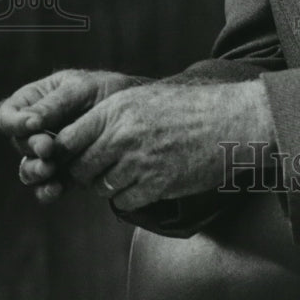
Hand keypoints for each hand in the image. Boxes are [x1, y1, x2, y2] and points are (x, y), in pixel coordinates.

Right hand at [0, 69, 142, 201]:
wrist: (137, 114)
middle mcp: (36, 130)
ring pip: (29, 169)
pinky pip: (46, 186)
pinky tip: (56, 189)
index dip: (14, 122)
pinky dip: (47, 190)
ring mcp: (49, 154)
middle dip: (32, 147)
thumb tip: (28, 123)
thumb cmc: (107, 91)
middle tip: (48, 148)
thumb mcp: (82, 88)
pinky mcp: (64, 173)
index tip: (33, 125)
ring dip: (36, 171)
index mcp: (34, 102)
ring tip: (50, 168)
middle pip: (19, 144)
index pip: (8, 115)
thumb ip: (55, 104)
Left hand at [54, 79, 274, 211]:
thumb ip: (111, 116)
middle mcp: (123, 134)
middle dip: (88, 172)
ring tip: (132, 172)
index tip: (77, 155)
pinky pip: (124, 202)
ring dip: (110, 185)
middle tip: (105, 169)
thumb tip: (76, 138)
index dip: (67, 152)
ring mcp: (140, 161)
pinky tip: (147, 183)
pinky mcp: (157, 184)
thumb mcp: (145, 97)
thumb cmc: (191, 107)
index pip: (66, 139)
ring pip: (100, 187)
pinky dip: (130, 198)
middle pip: (80, 168)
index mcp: (117, 108)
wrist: (232, 120)